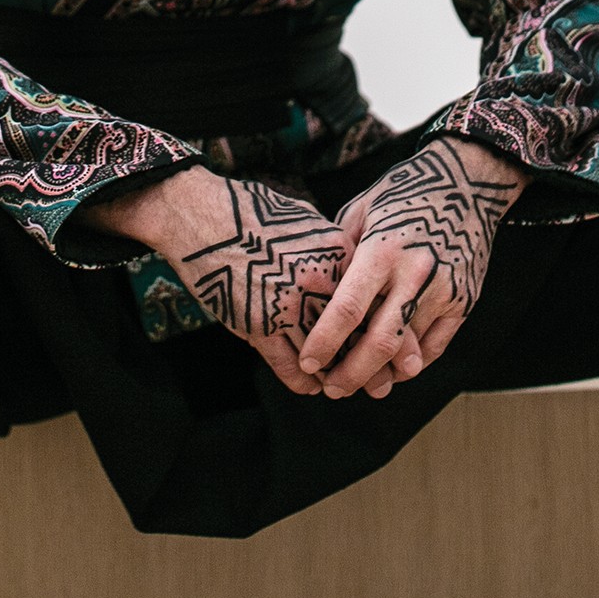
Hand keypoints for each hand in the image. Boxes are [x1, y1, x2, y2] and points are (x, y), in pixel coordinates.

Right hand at [84, 169, 418, 396]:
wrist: (199, 214)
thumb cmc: (251, 210)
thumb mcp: (303, 218)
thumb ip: (331, 247)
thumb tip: (351, 267)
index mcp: (335, 253)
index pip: (375, 299)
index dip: (390, 326)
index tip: (400, 344)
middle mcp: (318, 283)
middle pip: (359, 335)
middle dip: (374, 364)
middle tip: (384, 383)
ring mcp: (288, 308)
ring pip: (328, 359)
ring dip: (339, 379)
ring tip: (344, 387)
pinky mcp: (258, 328)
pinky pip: (290, 369)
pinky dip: (302, 383)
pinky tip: (309, 387)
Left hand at [299, 136, 525, 398]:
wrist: (468, 180)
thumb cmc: (405, 190)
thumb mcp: (363, 208)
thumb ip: (342, 251)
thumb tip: (317, 286)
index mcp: (382, 249)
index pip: (348, 308)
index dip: (324, 341)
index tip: (307, 361)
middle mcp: (414, 274)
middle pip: (378, 343)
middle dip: (351, 373)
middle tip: (331, 389)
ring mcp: (444, 291)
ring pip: (409, 352)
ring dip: (381, 374)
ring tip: (359, 385)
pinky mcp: (464, 301)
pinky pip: (436, 347)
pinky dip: (413, 364)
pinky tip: (393, 370)